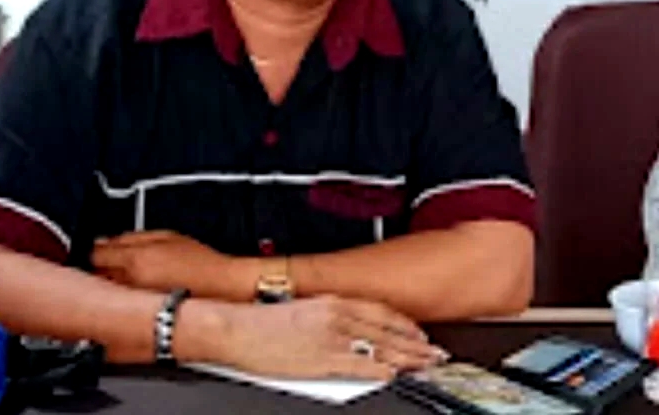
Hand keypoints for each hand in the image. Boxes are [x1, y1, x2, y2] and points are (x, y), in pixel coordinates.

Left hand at [92, 230, 250, 298]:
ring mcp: (133, 302)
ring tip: (126, 278)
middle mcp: (130, 283)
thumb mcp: (168, 236)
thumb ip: (134, 236)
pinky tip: (134, 293)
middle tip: (109, 261)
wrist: (220, 290)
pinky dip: (120, 298)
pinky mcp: (138, 316)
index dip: (94, 248)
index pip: (94, 253)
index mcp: (136, 259)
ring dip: (108, 283)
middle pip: (95, 274)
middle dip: (98, 267)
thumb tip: (109, 240)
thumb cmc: (201, 264)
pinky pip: (118, 305)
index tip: (97, 248)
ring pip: (104, 291)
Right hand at [204, 295, 447, 380]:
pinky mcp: (323, 359)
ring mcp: (332, 337)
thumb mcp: (304, 309)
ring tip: (427, 364)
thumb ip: (330, 316)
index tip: (420, 333)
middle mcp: (338, 315)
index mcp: (333, 301)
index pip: (380, 311)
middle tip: (436, 353)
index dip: (404, 323)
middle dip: (415, 343)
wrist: (239, 329)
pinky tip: (396, 374)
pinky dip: (382, 369)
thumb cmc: (264, 322)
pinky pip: (361, 365)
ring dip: (408, 357)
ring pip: (381, 347)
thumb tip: (351, 328)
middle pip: (387, 330)